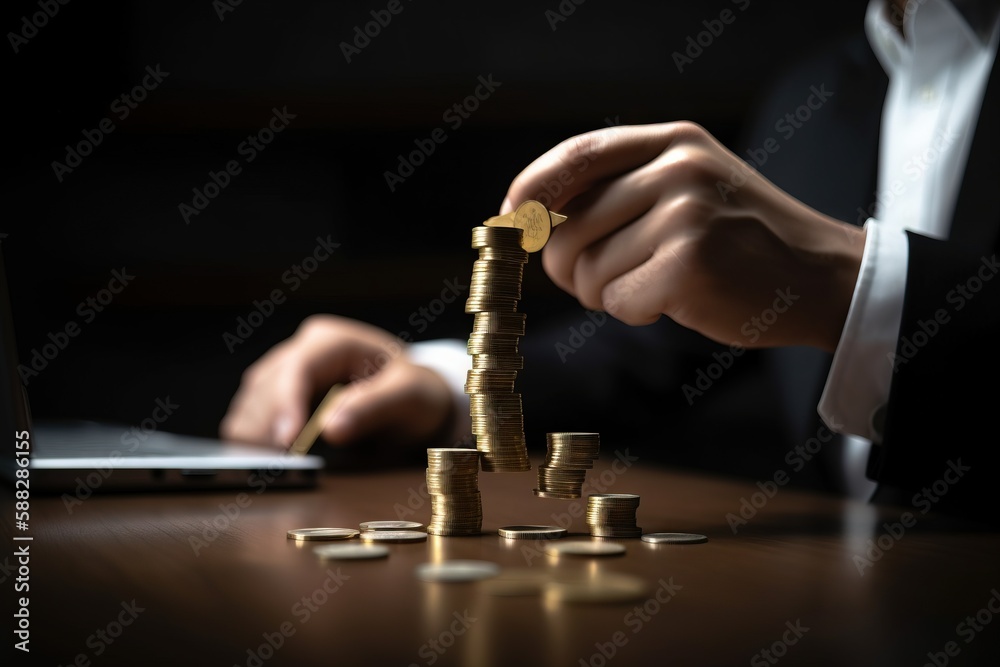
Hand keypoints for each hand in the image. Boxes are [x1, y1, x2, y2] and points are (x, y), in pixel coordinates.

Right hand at [220, 315, 454, 448]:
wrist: (411, 395)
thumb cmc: (413, 391)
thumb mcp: (409, 396)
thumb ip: (373, 407)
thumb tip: (331, 429)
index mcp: (334, 341)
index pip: (298, 368)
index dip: (285, 403)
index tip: (285, 440)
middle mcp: (303, 350)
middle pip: (266, 386)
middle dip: (267, 426)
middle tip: (275, 466)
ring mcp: (286, 372)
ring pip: (251, 401)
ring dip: (254, 434)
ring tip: (269, 466)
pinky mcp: (278, 396)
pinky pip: (251, 415)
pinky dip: (253, 438)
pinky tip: (264, 457)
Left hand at [501, 122, 864, 350]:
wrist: (819, 276)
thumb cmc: (741, 239)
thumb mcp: (691, 185)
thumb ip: (623, 187)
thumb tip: (529, 215)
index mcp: (673, 141)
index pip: (577, 156)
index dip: (531, 190)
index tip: (509, 220)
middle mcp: (678, 168)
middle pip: (566, 227)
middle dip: (570, 267)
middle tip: (606, 280)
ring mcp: (685, 214)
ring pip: (587, 271)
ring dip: (608, 293)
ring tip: (657, 284)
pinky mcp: (689, 265)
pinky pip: (617, 302)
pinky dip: (636, 313)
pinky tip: (676, 302)